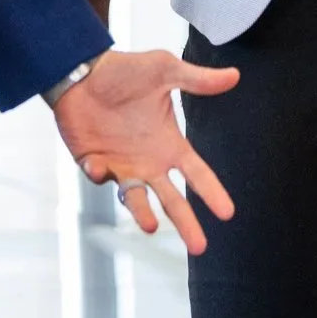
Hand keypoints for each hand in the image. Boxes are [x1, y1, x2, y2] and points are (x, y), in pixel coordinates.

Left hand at [52, 49, 239, 254]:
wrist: (82, 71)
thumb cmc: (125, 71)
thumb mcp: (164, 70)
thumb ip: (196, 79)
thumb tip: (234, 75)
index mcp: (169, 143)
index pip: (197, 173)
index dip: (212, 192)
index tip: (227, 213)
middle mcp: (148, 161)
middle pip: (172, 200)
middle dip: (186, 223)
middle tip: (200, 247)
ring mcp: (121, 165)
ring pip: (135, 199)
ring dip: (142, 213)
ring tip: (150, 225)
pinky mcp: (94, 162)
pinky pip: (99, 176)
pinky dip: (99, 174)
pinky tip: (101, 166)